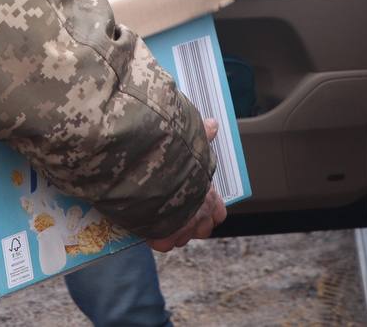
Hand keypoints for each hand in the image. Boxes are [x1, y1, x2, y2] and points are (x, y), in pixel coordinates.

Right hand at [146, 118, 227, 252]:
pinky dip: (155, 236)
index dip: (209, 207)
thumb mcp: (191, 139)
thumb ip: (202, 136)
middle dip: (191, 221)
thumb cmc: (172, 155)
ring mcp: (181, 230)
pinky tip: (147, 223)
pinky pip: (162, 243)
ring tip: (159, 214)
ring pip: (182, 238)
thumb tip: (212, 125)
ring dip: (173, 229)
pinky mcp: (162, 238)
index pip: (219, 212)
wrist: (147, 170)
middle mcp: (199, 216)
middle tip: (176, 206)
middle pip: (203, 229)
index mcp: (209, 196)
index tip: (197, 198)